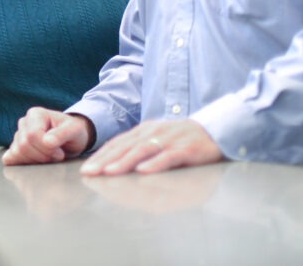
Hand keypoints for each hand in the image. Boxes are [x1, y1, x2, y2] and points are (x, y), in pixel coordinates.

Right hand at [2, 108, 92, 165]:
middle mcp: (24, 122)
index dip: (46, 149)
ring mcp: (17, 135)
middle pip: (23, 145)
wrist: (70, 139)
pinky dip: (23, 164)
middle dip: (42, 156)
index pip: (32, 135)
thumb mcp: (74, 131)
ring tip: (49, 157)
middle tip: (56, 156)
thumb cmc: (73, 132)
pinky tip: (36, 162)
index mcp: (36, 114)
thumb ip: (62, 134)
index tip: (60, 153)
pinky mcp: (15, 147)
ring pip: (17, 153)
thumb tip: (47, 142)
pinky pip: (10, 158)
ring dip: (35, 161)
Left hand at [79, 119, 223, 175]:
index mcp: (144, 130)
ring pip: (142, 151)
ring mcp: (169, 140)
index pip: (117, 143)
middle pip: (125, 147)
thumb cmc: (182, 139)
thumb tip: (114, 161)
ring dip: (124, 162)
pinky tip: (143, 171)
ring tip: (108, 172)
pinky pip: (168, 157)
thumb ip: (139, 147)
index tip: (86, 169)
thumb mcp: (157, 138)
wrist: (216, 129)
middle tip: (89, 173)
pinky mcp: (187, 149)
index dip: (100, 156)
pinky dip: (154, 164)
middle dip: (105, 161)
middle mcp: (153, 133)